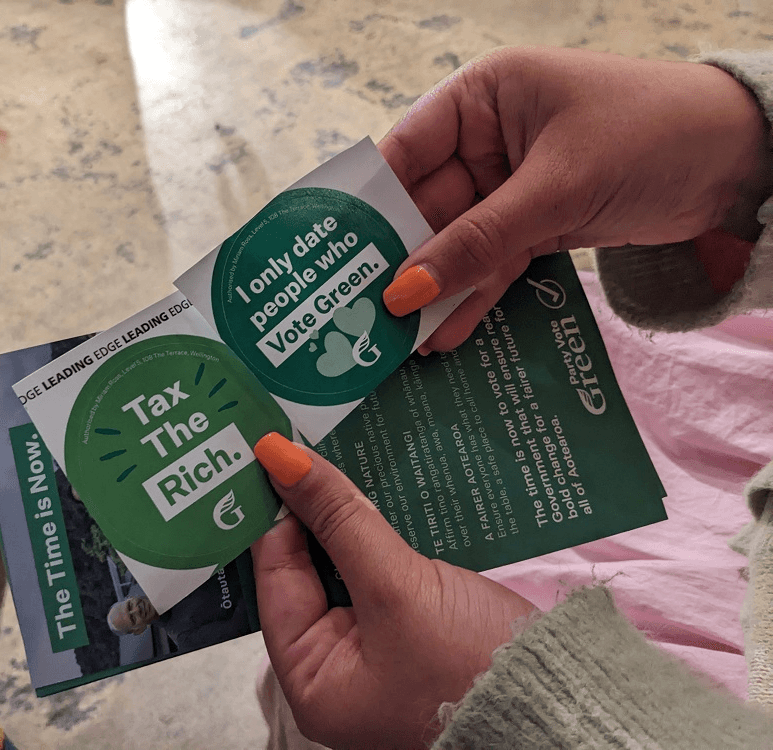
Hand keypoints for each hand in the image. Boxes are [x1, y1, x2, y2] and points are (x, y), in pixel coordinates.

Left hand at [250, 433, 534, 749]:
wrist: (564, 702)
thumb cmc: (473, 667)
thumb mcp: (397, 587)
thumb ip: (340, 520)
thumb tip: (282, 459)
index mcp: (312, 680)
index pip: (276, 578)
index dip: (276, 513)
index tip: (275, 453)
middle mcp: (336, 670)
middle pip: (308, 571)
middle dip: (312, 512)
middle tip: (304, 447)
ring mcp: (375, 652)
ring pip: (345, 566)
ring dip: (346, 519)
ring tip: (337, 459)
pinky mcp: (411, 633)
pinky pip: (380, 573)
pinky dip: (378, 535)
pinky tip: (377, 492)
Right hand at [378, 46, 772, 350]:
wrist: (743, 161)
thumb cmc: (653, 134)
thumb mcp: (558, 186)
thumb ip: (479, 241)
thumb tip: (404, 291)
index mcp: (482, 98)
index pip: (404, 153)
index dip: (370, 206)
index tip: (337, 259)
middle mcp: (488, 139)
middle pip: (424, 208)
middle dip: (401, 263)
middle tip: (364, 317)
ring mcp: (512, 186)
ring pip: (457, 244)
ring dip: (435, 290)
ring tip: (400, 341)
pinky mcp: (538, 224)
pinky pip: (492, 264)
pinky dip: (474, 297)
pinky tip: (447, 334)